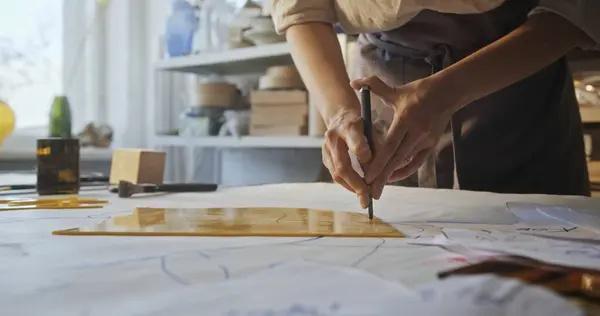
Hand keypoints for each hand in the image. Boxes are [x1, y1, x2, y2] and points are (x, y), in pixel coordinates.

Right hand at [322, 108, 377, 208]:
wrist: (340, 117)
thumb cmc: (361, 124)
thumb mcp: (372, 128)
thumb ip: (375, 146)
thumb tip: (378, 172)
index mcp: (349, 126)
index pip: (356, 145)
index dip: (366, 159)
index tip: (376, 170)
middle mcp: (334, 138)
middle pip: (343, 166)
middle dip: (356, 185)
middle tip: (367, 199)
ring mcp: (326, 148)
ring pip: (337, 173)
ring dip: (351, 187)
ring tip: (363, 198)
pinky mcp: (324, 157)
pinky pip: (335, 174)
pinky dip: (347, 184)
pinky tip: (357, 189)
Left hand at [350, 75, 457, 198]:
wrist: (446, 93)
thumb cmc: (418, 91)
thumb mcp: (395, 90)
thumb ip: (373, 86)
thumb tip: (353, 83)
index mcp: (406, 119)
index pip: (389, 146)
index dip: (378, 162)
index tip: (366, 176)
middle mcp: (416, 133)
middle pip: (396, 160)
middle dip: (382, 177)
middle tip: (370, 193)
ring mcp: (425, 141)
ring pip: (405, 163)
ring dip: (391, 176)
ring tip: (377, 189)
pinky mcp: (431, 146)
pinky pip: (416, 163)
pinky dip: (404, 171)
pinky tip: (391, 178)